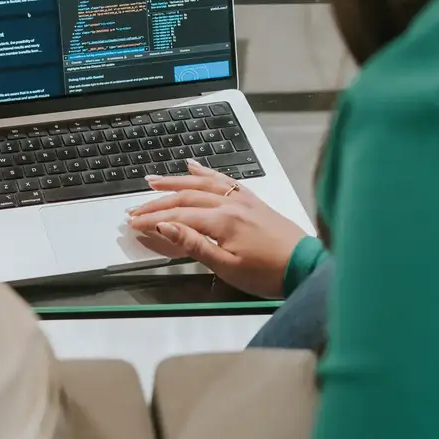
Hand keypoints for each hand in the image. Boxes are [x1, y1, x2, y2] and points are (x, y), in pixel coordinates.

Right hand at [126, 160, 308, 298]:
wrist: (305, 266)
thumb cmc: (268, 272)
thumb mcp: (227, 266)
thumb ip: (194, 244)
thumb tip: (165, 226)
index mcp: (222, 220)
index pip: (178, 216)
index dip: (153, 219)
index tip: (133, 223)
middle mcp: (231, 203)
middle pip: (185, 197)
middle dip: (157, 203)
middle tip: (135, 209)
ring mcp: (242, 199)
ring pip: (202, 183)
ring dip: (175, 181)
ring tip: (154, 181)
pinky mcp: (251, 200)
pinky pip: (223, 180)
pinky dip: (205, 172)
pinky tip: (193, 166)